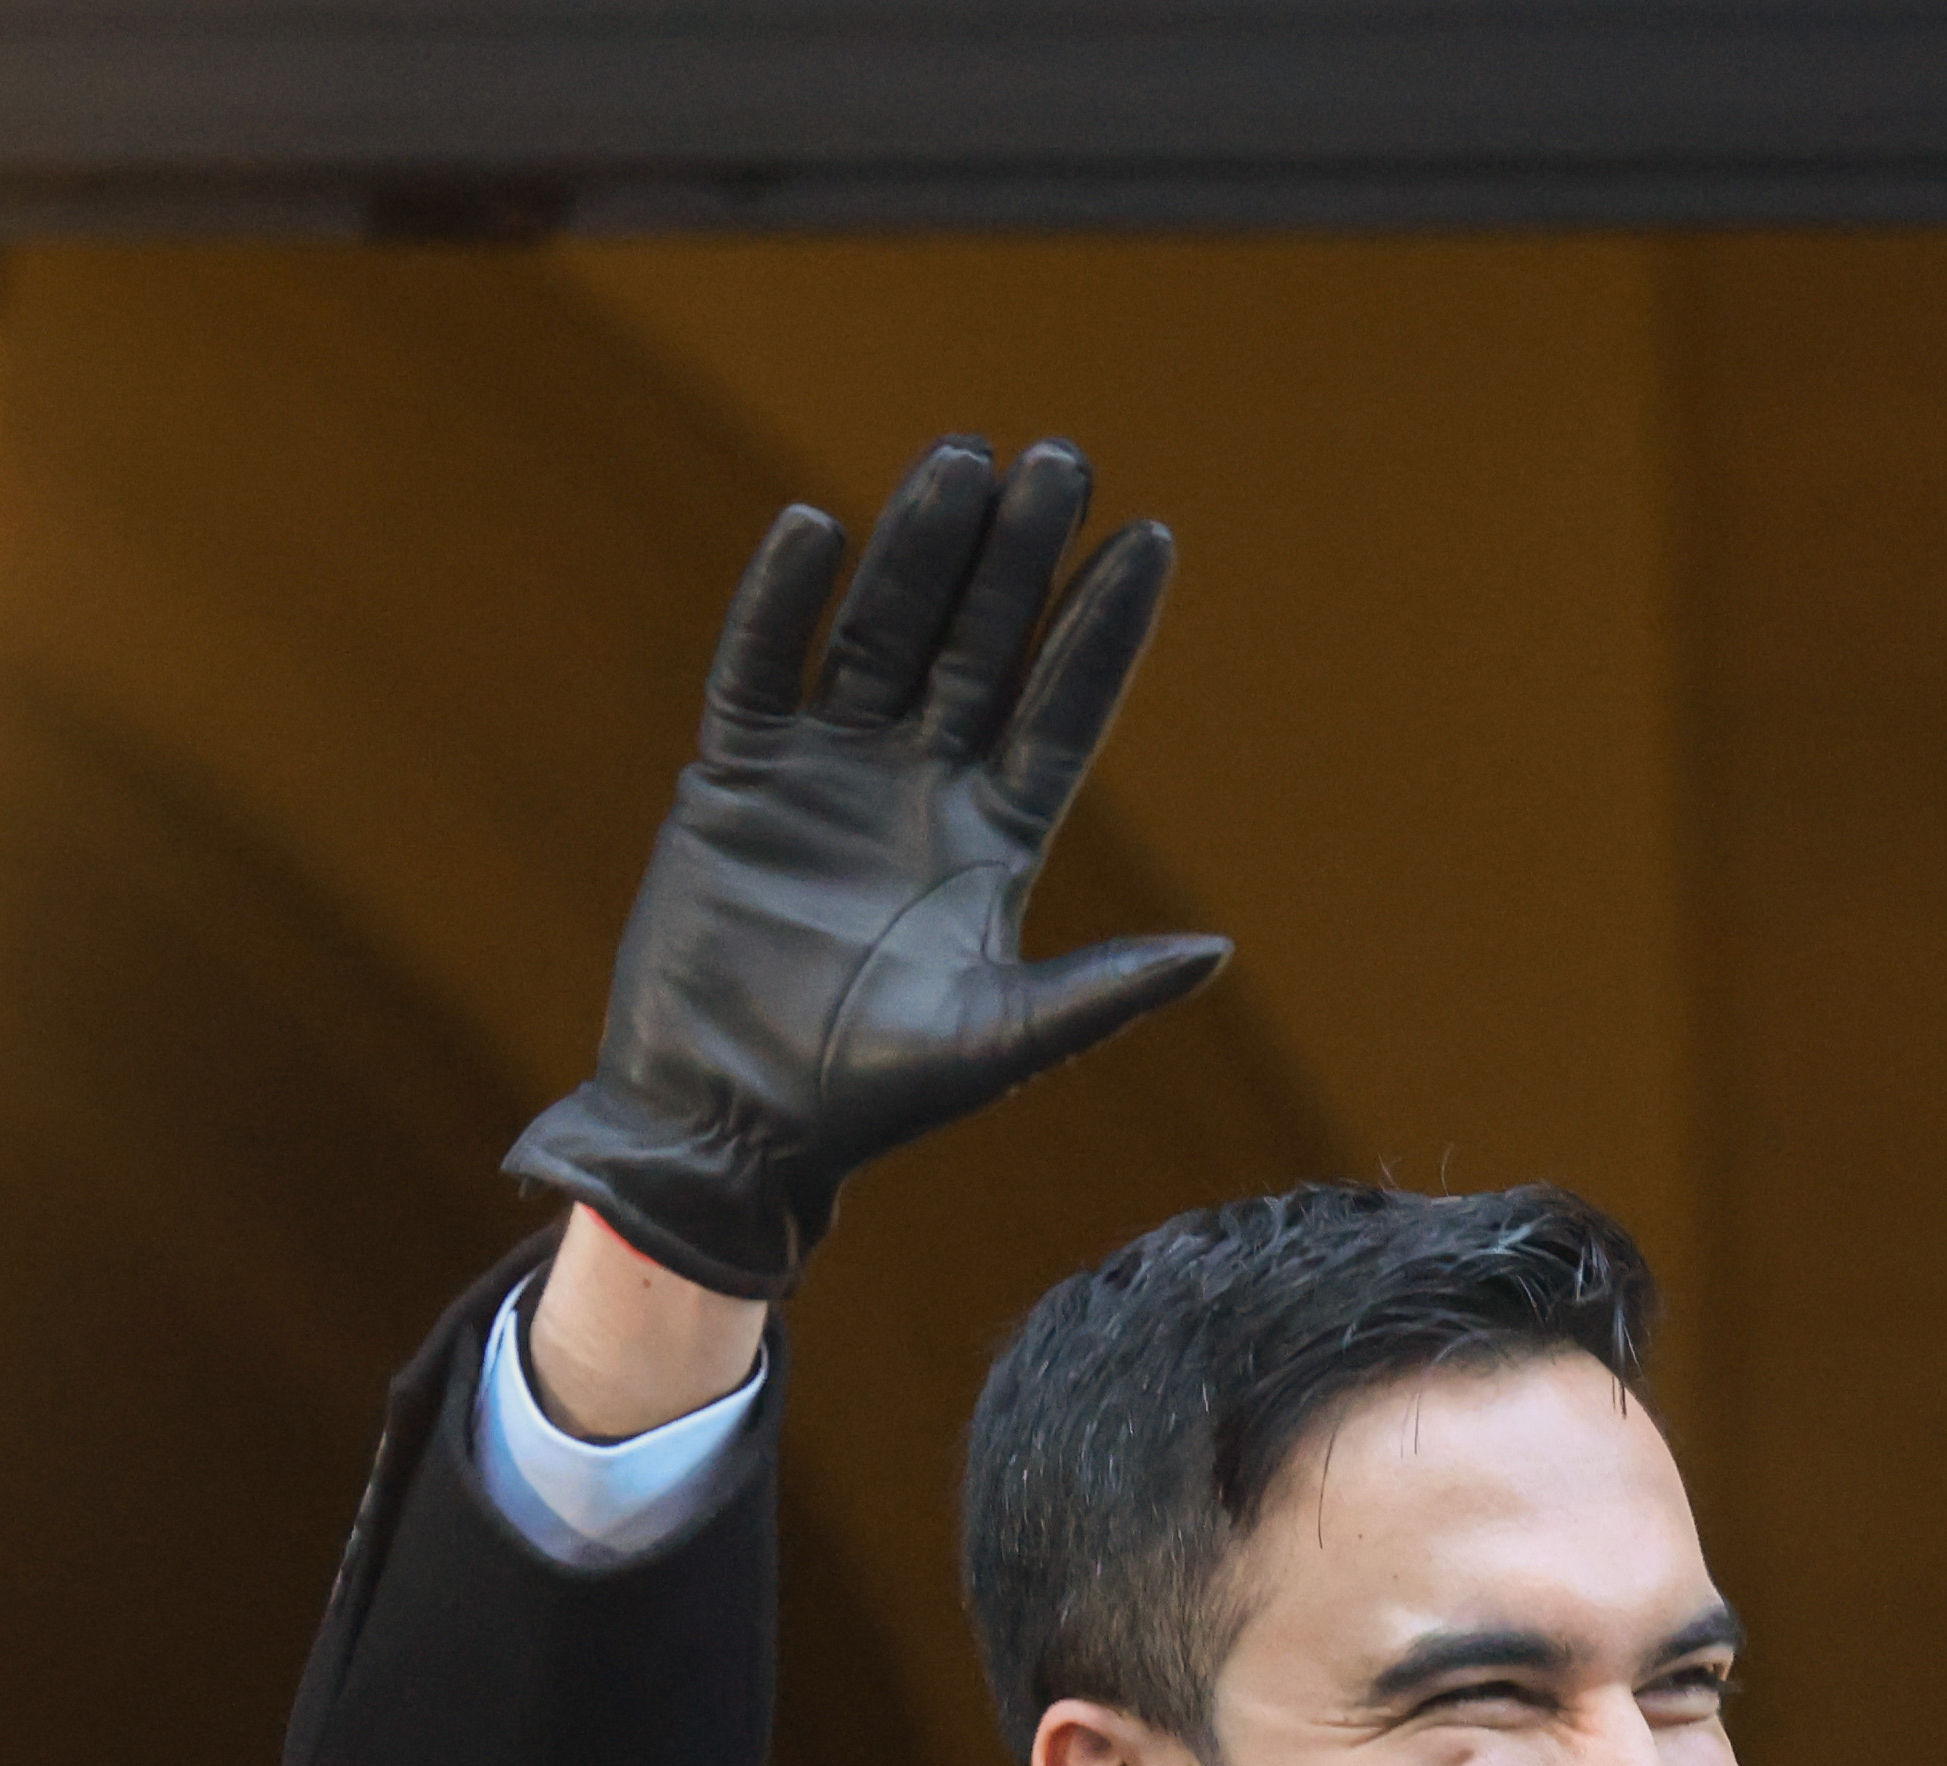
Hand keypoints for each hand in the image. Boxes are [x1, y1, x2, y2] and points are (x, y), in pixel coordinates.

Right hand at [510, 434, 1228, 1298]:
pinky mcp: (737, 778)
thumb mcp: (998, 1041)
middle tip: (1061, 460)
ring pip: (880, 633)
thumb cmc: (869, 1099)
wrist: (730, 1127)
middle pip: (979, 645)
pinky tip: (816, 530)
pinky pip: (761, 668)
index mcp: (993, 842)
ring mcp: (826, 774)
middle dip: (1019, 557)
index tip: (1149, 538)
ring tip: (962, 458)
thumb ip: (1100, 991)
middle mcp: (919, 790)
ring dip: (919, 549)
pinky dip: (781, 604)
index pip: (1062, 710)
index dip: (1102, 628)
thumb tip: (1216, 955)